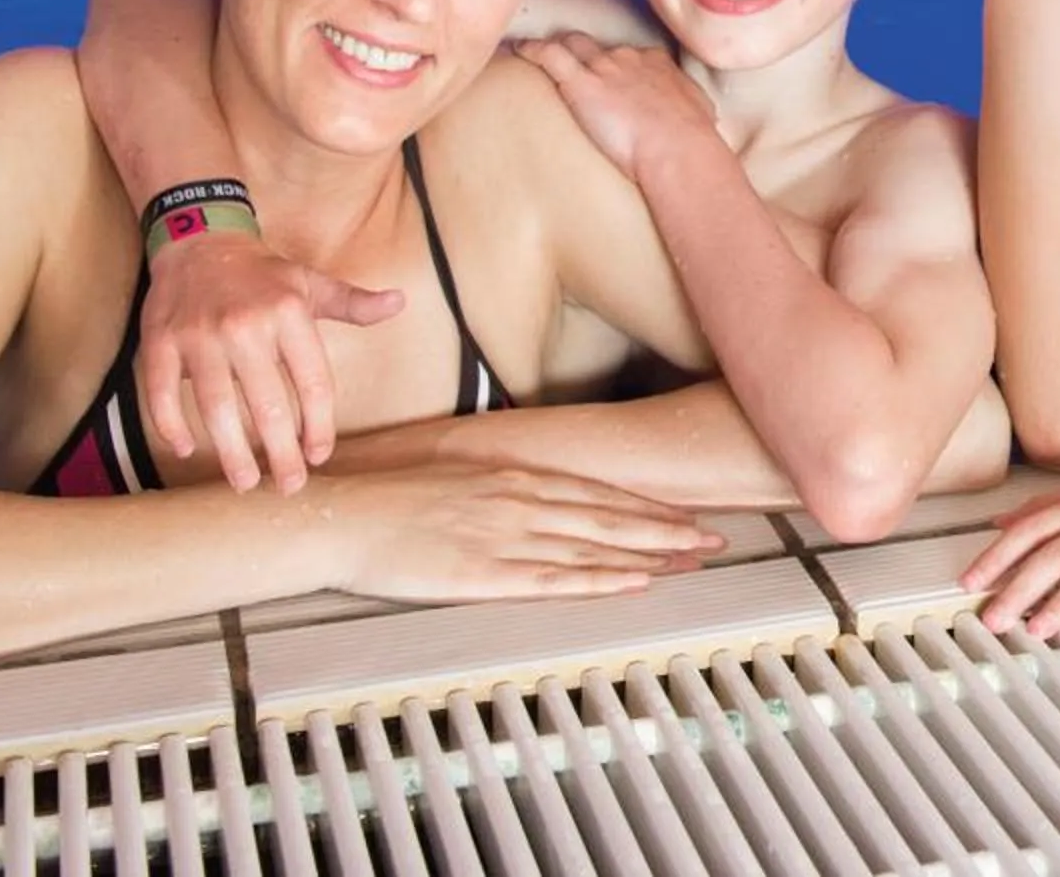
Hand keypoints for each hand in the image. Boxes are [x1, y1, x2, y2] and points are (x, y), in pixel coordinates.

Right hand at [139, 231, 404, 492]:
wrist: (198, 240)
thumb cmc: (262, 274)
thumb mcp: (312, 283)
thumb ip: (354, 303)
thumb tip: (400, 303)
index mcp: (289, 314)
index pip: (313, 383)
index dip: (318, 426)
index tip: (319, 455)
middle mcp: (245, 326)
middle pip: (267, 405)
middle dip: (280, 453)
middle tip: (290, 486)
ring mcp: (199, 336)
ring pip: (216, 407)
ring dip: (231, 452)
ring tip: (245, 482)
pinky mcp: (158, 342)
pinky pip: (160, 393)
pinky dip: (170, 425)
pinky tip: (185, 450)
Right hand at [321, 464, 725, 603]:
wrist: (346, 516)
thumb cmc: (396, 501)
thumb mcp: (461, 480)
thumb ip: (504, 491)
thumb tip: (539, 501)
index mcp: (514, 476)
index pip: (597, 492)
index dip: (646, 507)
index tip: (685, 515)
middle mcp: (519, 500)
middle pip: (609, 516)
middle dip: (666, 529)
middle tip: (713, 538)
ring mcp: (505, 535)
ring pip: (592, 545)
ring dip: (647, 553)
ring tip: (691, 560)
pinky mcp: (485, 571)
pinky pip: (554, 579)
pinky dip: (599, 580)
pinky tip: (631, 583)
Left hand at [518, 33, 716, 178]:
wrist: (678, 146)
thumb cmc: (693, 139)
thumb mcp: (700, 114)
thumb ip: (691, 109)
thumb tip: (701, 120)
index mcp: (656, 64)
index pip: (630, 55)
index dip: (617, 65)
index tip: (610, 75)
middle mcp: (628, 58)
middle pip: (597, 44)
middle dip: (582, 49)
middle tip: (570, 61)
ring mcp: (603, 68)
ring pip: (571, 44)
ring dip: (555, 48)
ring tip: (532, 51)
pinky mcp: (582, 83)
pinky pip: (549, 55)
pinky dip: (530, 49)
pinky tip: (516, 50)